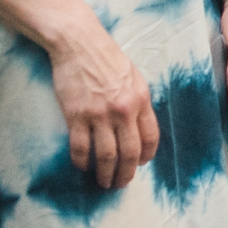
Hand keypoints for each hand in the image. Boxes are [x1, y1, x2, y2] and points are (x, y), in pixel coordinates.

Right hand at [49, 21, 159, 188]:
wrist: (80, 43)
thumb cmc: (107, 58)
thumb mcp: (134, 77)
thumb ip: (138, 101)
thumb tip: (139, 125)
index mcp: (141, 99)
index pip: (150, 137)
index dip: (146, 156)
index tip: (141, 165)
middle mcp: (123, 109)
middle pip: (129, 152)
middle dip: (126, 173)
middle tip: (121, 184)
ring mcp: (99, 114)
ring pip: (106, 155)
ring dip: (105, 173)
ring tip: (102, 182)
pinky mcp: (77, 115)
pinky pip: (80, 147)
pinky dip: (81, 162)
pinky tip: (82, 166)